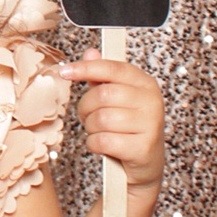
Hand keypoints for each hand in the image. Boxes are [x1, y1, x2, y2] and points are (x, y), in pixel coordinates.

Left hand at [61, 49, 166, 195]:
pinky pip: (103, 140)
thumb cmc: (128, 127)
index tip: (65, 71)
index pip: (112, 68)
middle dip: (86, 107)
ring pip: (100, 119)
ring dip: (91, 128)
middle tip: (88, 116)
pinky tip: (104, 145)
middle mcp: (151, 101)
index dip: (85, 68)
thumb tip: (90, 53)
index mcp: (145, 84)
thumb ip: (103, 76)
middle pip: (102, 95)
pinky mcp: (142, 148)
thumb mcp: (118, 99)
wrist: (145, 164)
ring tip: (100, 131)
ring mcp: (150, 125)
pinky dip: (95, 144)